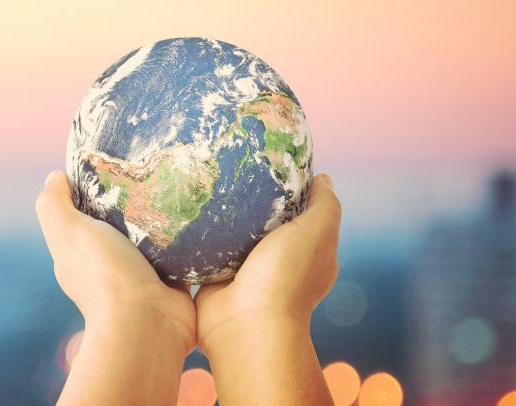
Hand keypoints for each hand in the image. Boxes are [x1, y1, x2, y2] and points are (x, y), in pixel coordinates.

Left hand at [36, 170, 194, 404]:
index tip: (113, 163)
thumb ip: (54, 205)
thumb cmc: (105, 274)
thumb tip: (54, 177)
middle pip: (119, 223)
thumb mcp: (69, 232)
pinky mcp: (171, 281)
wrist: (147, 324)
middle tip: (154, 169)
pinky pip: (181, 253)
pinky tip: (199, 214)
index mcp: (78, 253)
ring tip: (180, 185)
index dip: (92, 190)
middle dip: (133, 200)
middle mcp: (107, 264)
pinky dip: (188, 238)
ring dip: (163, 217)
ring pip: (152, 237)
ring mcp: (140, 274)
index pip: (81, 214)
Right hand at [194, 173, 340, 405]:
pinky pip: (209, 250)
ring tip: (208, 185)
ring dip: (225, 217)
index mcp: (310, 255)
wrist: (243, 323)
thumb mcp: (316, 232)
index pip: (306, 215)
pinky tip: (190, 214)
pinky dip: (202, 236)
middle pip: (268, 222)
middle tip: (234, 170)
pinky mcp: (217, 277)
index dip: (294, 190)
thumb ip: (324, 205)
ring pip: (237, 235)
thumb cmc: (285, 276)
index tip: (273, 165)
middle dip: (254, 201)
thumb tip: (322, 177)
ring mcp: (247, 271)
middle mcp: (280, 263)